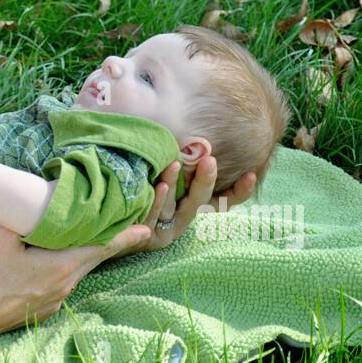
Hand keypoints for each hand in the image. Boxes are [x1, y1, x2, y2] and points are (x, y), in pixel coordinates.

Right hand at [0, 222, 153, 336]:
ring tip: (86, 240)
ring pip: (78, 271)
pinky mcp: (47, 308)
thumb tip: (32, 202)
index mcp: (62, 264)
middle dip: (110, 243)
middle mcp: (66, 283)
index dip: (125, 237)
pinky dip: (66, 270)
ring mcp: (57, 299)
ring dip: (85, 256)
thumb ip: (23, 218)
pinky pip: (64, 283)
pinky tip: (53, 263)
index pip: (102, 247)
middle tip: (128, 228)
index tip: (147, 230)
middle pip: (94, 258)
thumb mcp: (3, 237)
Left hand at [107, 154, 255, 260]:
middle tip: (209, 159)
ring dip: (177, 185)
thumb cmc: (141, 187)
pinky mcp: (148, 237)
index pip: (222, 200)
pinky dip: (158, 200)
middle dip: (206, 179)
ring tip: (176, 164)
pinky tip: (160, 185)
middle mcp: (183, 217)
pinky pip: (153, 216)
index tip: (251, 174)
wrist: (109, 216)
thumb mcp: (163, 171)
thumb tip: (192, 124)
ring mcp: (166, 229)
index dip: (238, 191)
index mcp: (192, 203)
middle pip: (201, 200)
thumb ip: (181, 157)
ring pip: (175, 207)